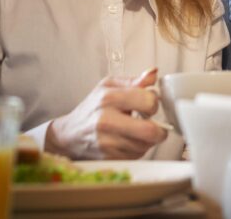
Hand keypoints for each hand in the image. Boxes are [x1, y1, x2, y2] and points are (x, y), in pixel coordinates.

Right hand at [46, 68, 167, 159]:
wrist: (70, 134)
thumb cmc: (93, 107)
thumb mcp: (110, 86)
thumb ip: (135, 81)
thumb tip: (153, 73)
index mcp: (109, 98)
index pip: (149, 102)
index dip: (154, 103)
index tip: (149, 105)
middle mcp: (107, 121)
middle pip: (150, 131)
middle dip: (160, 129)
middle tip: (156, 125)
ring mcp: (106, 143)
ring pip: (145, 145)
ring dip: (148, 140)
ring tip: (137, 131)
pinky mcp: (108, 158)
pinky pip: (135, 156)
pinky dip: (137, 149)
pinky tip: (129, 141)